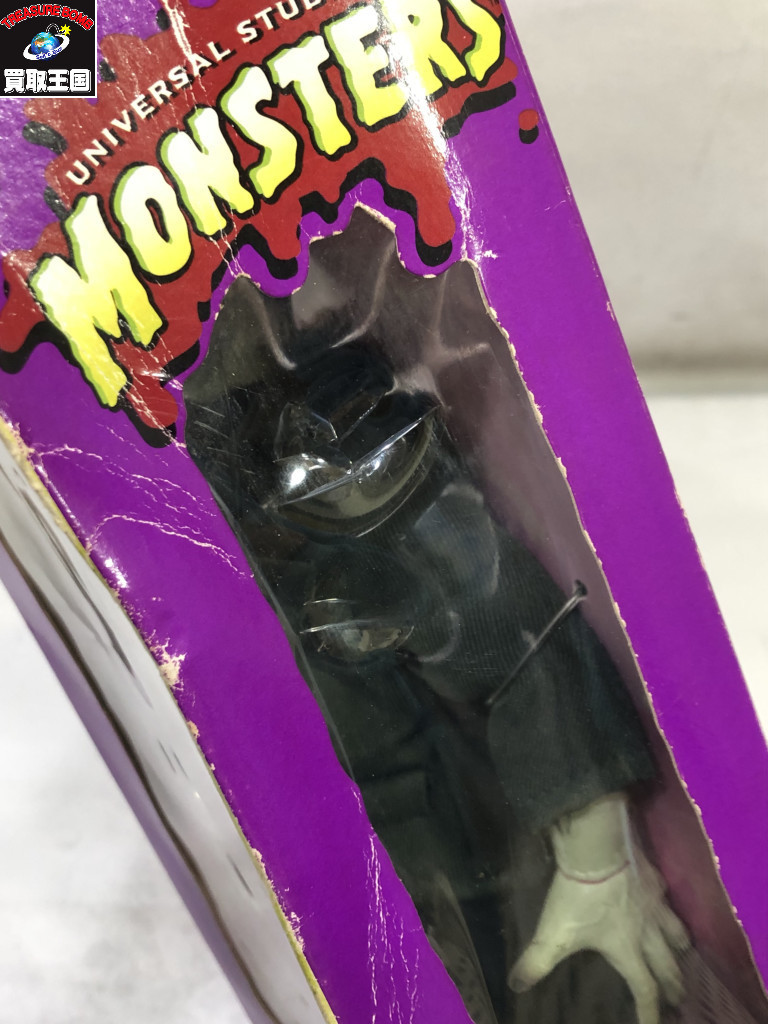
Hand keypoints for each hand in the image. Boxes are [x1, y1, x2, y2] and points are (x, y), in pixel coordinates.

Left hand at [508, 796, 688, 1023]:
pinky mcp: (654, 879)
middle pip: (668, 966)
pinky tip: (665, 903)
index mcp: (626, 949)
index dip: (649, 1012)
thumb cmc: (577, 894)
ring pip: (677, 933)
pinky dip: (670, 909)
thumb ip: (536, 960)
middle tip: (678, 999)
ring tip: (680, 953)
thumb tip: (517, 985)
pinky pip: (669, 900)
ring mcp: (654, 904)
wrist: (597, 848)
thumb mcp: (554, 931)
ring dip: (679, 948)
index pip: (644, 989)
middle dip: (673, 986)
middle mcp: (648, 931)